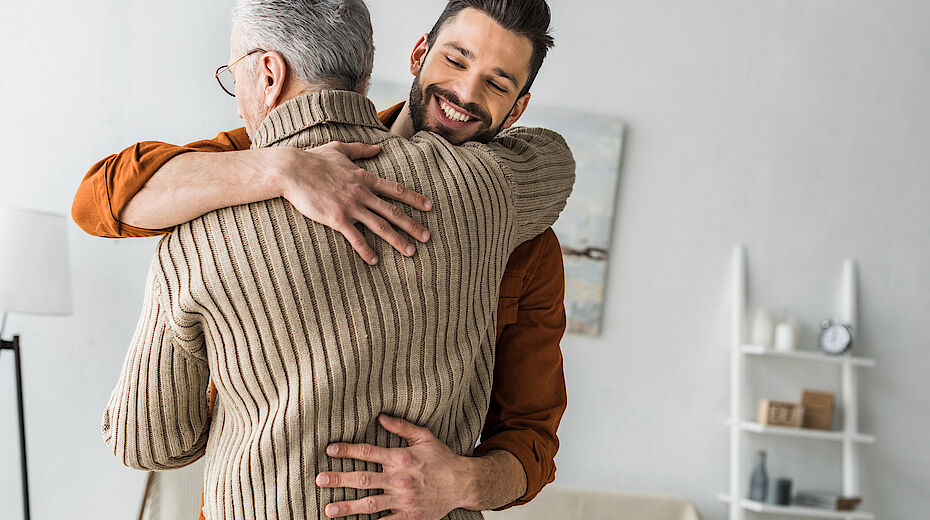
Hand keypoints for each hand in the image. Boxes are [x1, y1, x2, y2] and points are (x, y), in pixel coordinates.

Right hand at [277, 142, 432, 264]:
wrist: (291, 170)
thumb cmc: (312, 159)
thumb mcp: (339, 148)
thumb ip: (360, 149)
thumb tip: (378, 147)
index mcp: (364, 178)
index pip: (395, 189)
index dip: (414, 198)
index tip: (429, 206)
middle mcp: (362, 193)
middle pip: (393, 211)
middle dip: (413, 224)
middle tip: (428, 237)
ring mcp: (350, 206)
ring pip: (380, 226)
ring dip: (397, 240)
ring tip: (411, 251)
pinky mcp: (336, 218)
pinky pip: (355, 237)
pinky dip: (366, 250)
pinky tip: (374, 261)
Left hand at [316, 414, 474, 518]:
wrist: (463, 484)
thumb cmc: (443, 459)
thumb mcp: (424, 437)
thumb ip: (401, 427)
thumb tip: (380, 417)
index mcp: (401, 458)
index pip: (368, 452)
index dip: (347, 450)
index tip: (330, 449)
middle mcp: (399, 479)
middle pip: (363, 478)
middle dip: (339, 479)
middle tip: (319, 479)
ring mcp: (403, 500)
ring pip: (369, 503)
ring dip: (347, 507)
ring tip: (328, 509)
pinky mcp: (408, 517)